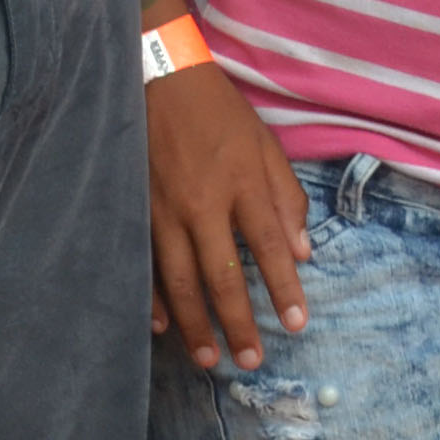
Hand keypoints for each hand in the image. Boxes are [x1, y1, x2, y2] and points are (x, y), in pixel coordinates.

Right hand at [148, 50, 308, 366]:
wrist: (159, 78)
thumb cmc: (219, 113)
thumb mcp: (264, 143)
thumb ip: (285, 196)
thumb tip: (303, 252)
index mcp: (242, 182)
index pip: (269, 246)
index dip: (284, 288)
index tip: (296, 324)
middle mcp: (203, 202)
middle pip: (223, 275)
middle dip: (239, 322)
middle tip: (251, 361)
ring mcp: (163, 210)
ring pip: (180, 280)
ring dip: (196, 325)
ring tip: (211, 359)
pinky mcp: (135, 211)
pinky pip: (144, 266)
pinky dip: (151, 299)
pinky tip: (162, 328)